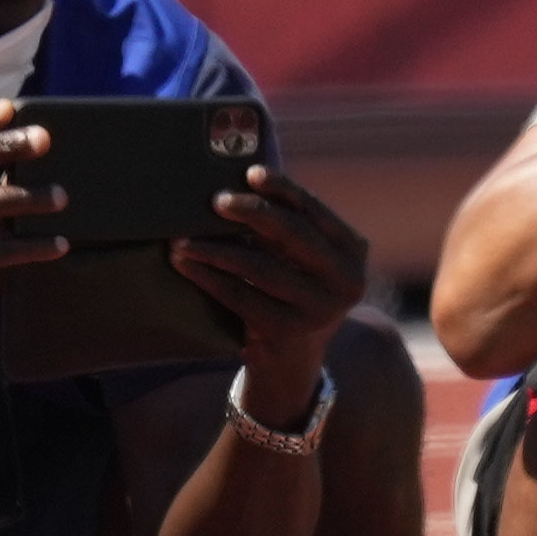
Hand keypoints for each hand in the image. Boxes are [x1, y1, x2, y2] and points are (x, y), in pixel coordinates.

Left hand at [171, 165, 368, 423]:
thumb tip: (239, 184)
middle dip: (251, 212)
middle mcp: (346, 281)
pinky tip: (186, 265)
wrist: (294, 362)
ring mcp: (319, 309)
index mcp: (353, 251)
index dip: (284, 189)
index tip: (250, 173)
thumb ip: (288, 228)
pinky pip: (240, 297)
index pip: (315, 211)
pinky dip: (208, 278)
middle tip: (215, 201)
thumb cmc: (292, 291)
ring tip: (183, 238)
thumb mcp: (304, 260)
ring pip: (260, 267)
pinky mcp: (288, 332)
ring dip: (216, 249)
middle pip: (293, 234)